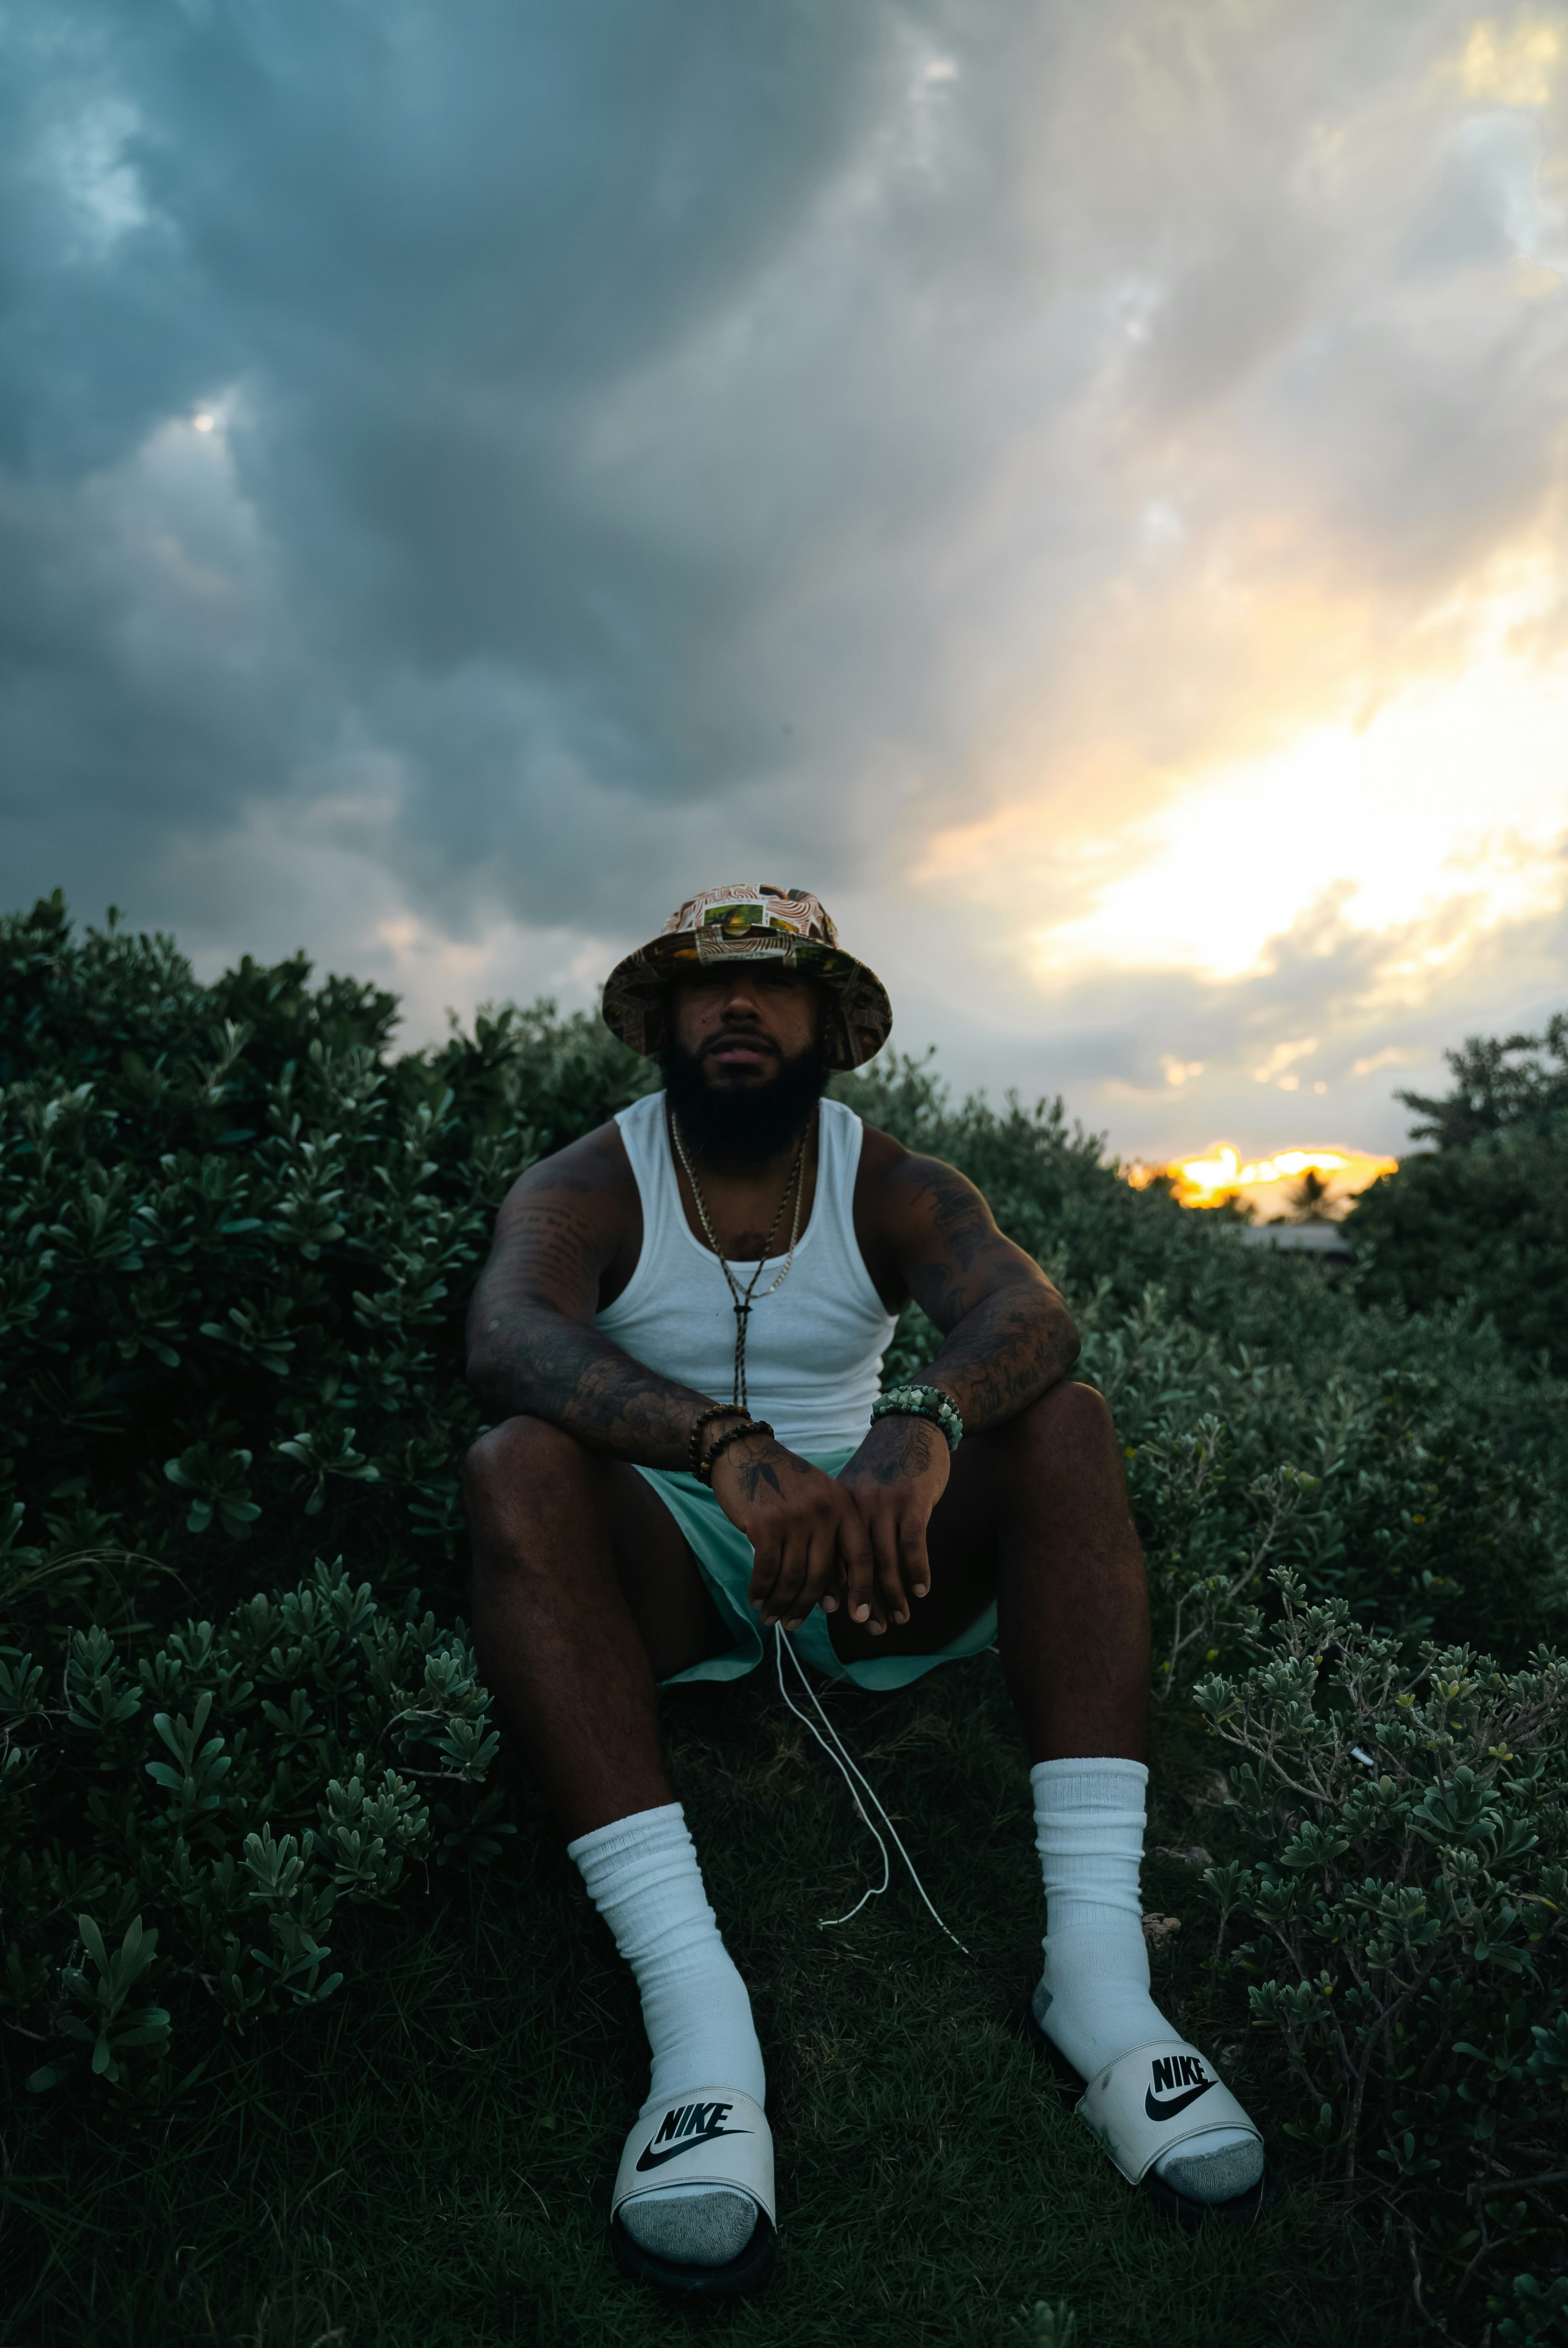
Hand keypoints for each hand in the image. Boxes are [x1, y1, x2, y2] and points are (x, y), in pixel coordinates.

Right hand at [710, 1433, 874, 1632]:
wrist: (745, 1452)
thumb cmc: (784, 1483)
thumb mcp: (819, 1501)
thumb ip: (830, 1541)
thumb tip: (833, 1599)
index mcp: (844, 1507)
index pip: (860, 1556)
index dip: (861, 1590)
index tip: (860, 1618)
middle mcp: (824, 1512)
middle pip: (821, 1574)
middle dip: (806, 1607)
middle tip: (793, 1626)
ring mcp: (794, 1518)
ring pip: (792, 1577)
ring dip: (780, 1603)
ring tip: (771, 1618)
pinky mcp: (765, 1524)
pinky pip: (765, 1570)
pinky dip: (760, 1589)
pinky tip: (756, 1599)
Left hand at [836, 1413, 950, 1631]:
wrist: (912, 1424)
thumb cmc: (886, 1465)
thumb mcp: (858, 1490)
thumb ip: (849, 1524)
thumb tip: (842, 1571)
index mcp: (837, 1507)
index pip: (832, 1556)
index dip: (838, 1589)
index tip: (841, 1616)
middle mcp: (855, 1507)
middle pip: (857, 1565)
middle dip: (865, 1601)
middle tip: (873, 1629)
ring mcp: (884, 1504)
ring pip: (885, 1561)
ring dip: (893, 1595)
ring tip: (900, 1618)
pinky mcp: (912, 1500)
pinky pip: (913, 1544)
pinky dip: (917, 1570)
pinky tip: (921, 1591)